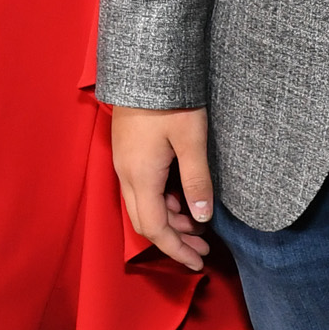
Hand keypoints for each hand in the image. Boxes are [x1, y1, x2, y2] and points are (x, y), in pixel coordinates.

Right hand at [111, 106, 213, 270]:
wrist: (145, 66)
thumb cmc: (170, 100)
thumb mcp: (191, 140)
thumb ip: (197, 181)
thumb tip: (201, 218)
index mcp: (141, 177)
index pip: (156, 229)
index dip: (177, 250)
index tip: (198, 263)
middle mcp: (127, 175)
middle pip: (146, 222)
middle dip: (174, 241)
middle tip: (203, 248)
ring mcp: (125, 163)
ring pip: (143, 206)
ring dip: (169, 220)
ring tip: (198, 224)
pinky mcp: (128, 152)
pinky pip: (142, 189)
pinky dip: (162, 202)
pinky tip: (182, 197)